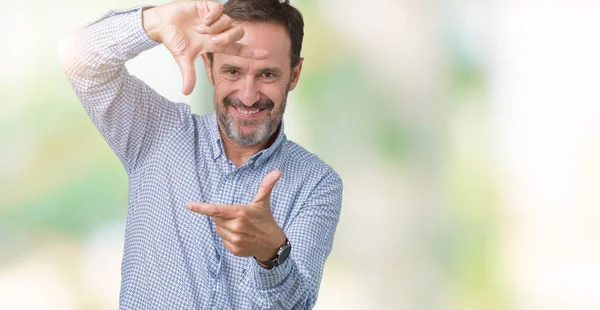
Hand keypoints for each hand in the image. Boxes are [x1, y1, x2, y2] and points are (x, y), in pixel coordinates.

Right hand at [142, 0, 268, 94]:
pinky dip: (213, 16)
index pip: (238, 49)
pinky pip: (219, 10)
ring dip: (216, 27)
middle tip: (212, 40)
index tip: (267, 55)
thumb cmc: (174, 40)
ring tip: (200, 29)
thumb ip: (188, 74)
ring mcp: (214, 19)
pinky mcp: (208, 6)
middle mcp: (218, 31)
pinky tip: (202, 19)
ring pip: (229, 21)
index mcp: (215, 44)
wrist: (162, 23)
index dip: (252, 53)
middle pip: (238, 33)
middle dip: (228, 38)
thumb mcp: (183, 58)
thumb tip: (186, 92)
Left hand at [186, 170, 286, 261]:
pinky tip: (240, 236)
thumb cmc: (266, 220)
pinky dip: (228, 237)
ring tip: (240, 227)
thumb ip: (266, 186)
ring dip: (224, 227)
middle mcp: (236, 227)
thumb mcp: (263, 202)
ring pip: (218, 230)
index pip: (216, 210)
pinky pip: (222, 240)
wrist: (272, 244)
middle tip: (237, 217)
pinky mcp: (234, 249)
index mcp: (241, 213)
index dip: (200, 207)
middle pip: (216, 219)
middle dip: (223, 217)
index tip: (188, 205)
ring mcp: (235, 240)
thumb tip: (277, 171)